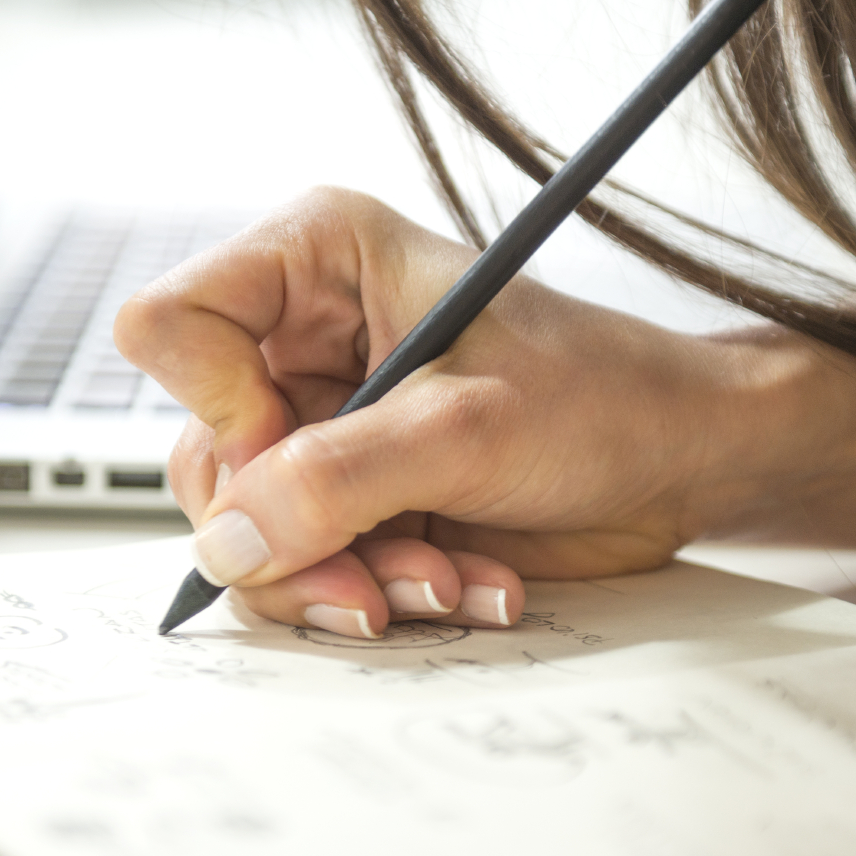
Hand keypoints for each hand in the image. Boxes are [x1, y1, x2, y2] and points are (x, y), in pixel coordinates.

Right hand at [114, 188, 728, 638]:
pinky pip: (308, 566)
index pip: (173, 326)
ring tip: (444, 581)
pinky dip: (378, 592)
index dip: (219, 408)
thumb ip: (336, 480)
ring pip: (249, 529)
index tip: (298, 454)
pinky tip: (465, 585)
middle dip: (291, 532)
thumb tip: (227, 544)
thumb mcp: (467, 427)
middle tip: (375, 574)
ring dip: (343, 577)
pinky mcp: (357, 497)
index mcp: (318, 263)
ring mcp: (327, 427)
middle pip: (204, 452)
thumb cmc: (605, 396)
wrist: (682, 461)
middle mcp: (305, 342)